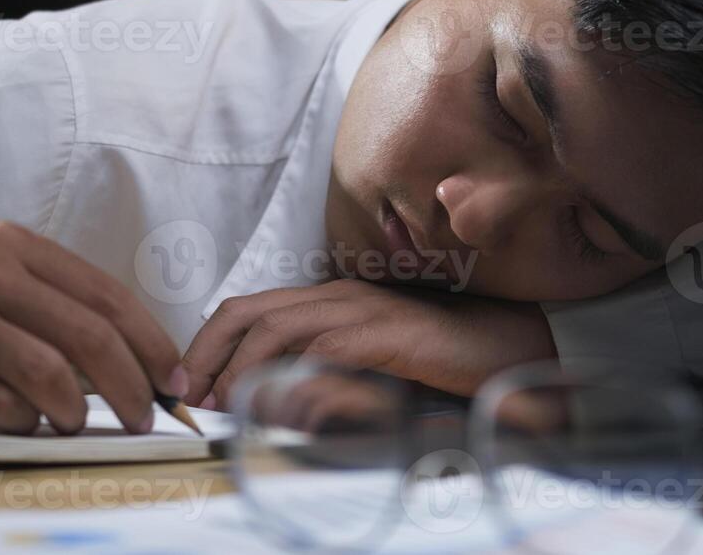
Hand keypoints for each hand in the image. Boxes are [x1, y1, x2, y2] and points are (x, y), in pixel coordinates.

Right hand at [0, 221, 186, 434]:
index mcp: (17, 246)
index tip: (174, 378)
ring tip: (70, 423)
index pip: (106, 294)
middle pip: (86, 335)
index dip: (151, 342)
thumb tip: (139, 358)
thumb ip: (59, 306)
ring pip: (46, 373)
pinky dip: (21, 421)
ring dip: (72, 412)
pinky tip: (16, 417)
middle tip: (144, 416)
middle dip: (129, 385)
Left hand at [181, 278, 555, 409]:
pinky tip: (277, 404)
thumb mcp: (372, 371)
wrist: (514, 346)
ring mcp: (364, 310)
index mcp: (331, 299)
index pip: (252, 309)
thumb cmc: (444, 362)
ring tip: (222, 401)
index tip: (190, 383)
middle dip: (208, 350)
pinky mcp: (389, 333)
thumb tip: (276, 407)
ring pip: (278, 326)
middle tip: (188, 393)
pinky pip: (327, 349)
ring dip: (240, 367)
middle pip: (250, 310)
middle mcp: (340, 295)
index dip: (212, 343)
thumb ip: (326, 380)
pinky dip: (294, 376)